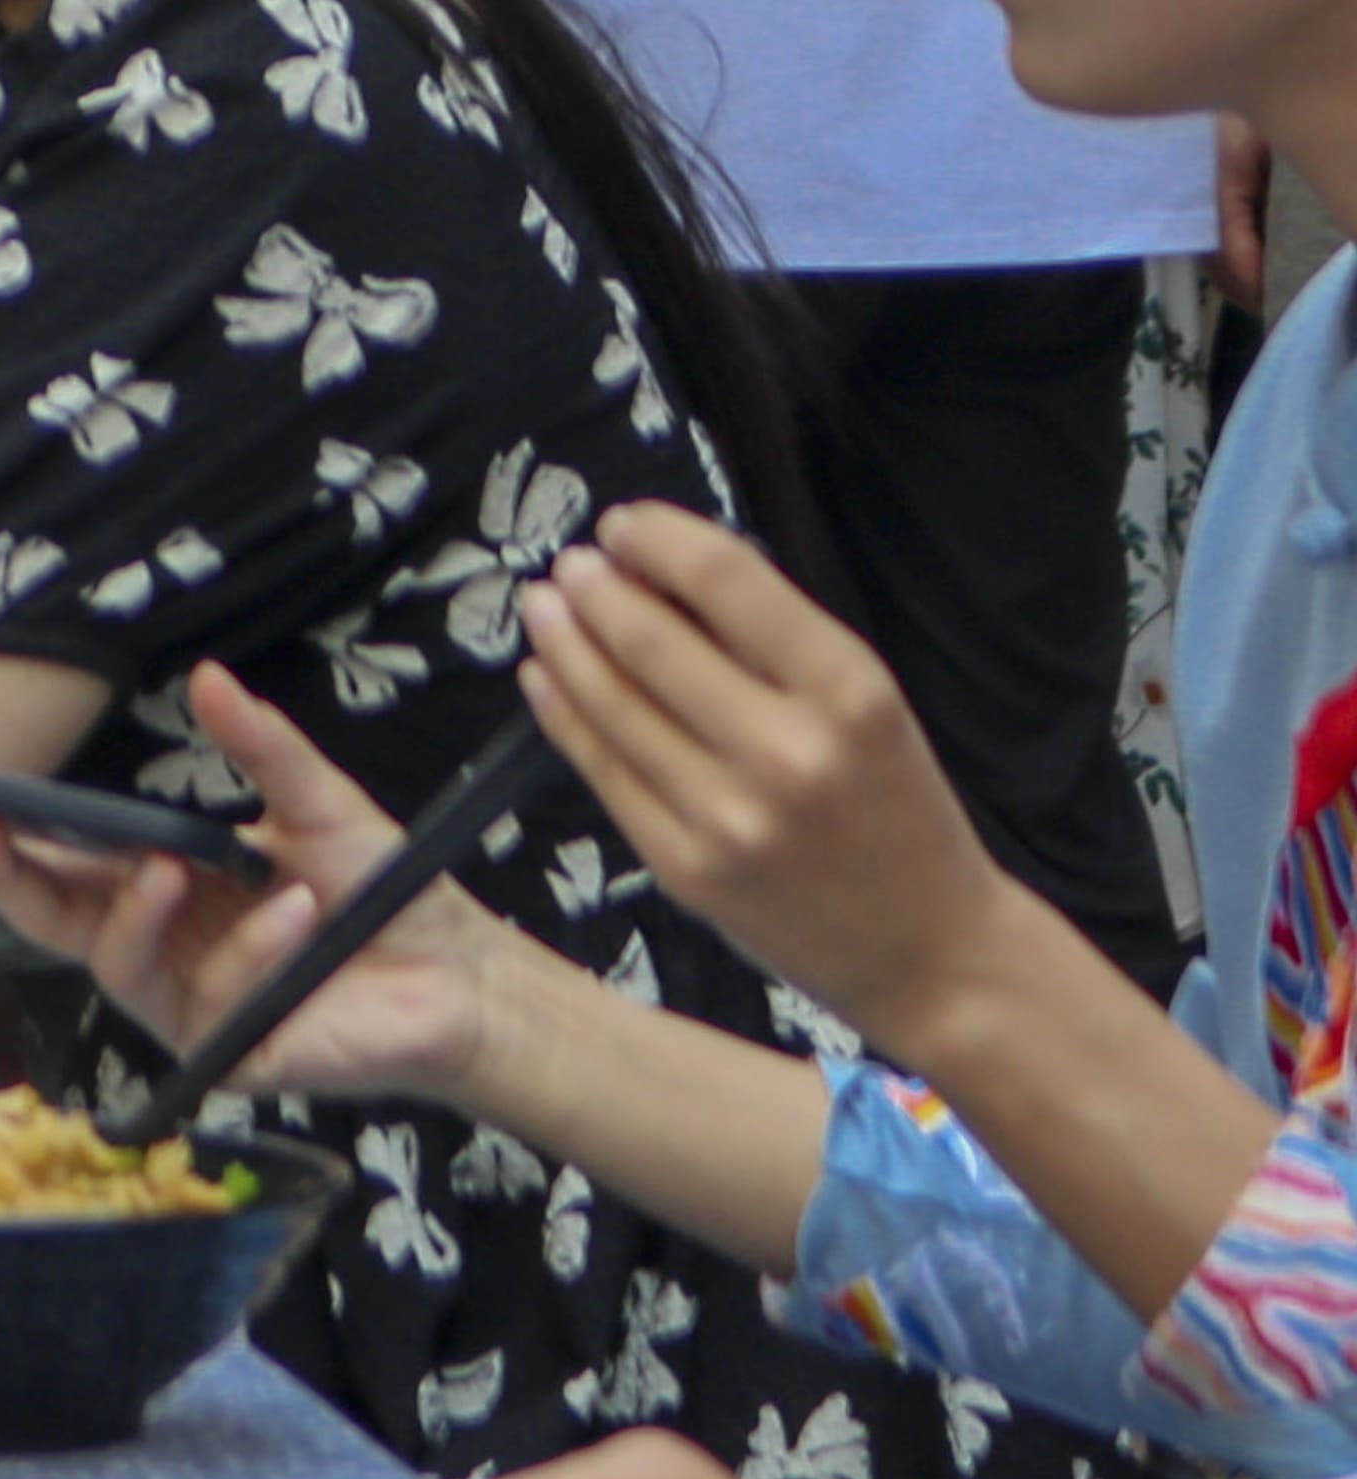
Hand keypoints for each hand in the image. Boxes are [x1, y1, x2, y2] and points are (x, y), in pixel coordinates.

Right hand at [0, 660, 487, 1108]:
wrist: (462, 977)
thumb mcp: (318, 806)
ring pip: (113, 961)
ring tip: (175, 868)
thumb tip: (207, 677)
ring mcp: (184, 1005)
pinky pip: (209, 1001)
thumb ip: (260, 748)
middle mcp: (155, 946)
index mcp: (157, 885)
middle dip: (1, 877)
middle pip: (49, 919)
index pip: (56, 863)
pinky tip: (295, 916)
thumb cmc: (383, 895)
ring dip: (137, 911)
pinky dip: (250, 951)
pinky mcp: (227, 1054)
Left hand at [527, 503, 1053, 1060]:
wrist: (933, 953)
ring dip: (564, 643)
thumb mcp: (869, 710)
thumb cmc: (901, 813)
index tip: (624, 524)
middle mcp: (786, 752)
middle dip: (595, 591)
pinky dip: (564, 713)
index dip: (659, 540)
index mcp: (851, 694)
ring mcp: (726, 816)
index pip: (728, 583)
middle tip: (571, 564)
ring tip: (545, 606)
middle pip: (652, 642)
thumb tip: (665, 570)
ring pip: (612, 704)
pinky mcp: (682, 867)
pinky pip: (602, 771)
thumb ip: (776, 644)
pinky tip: (546, 678)